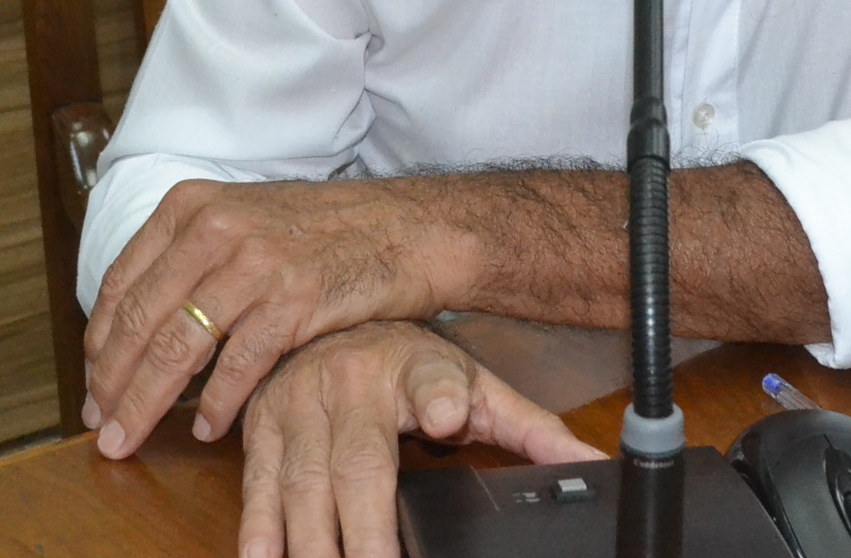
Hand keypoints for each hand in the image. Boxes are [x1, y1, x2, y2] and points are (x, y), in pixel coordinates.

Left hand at [83, 179, 465, 456]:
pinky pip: (237, 366)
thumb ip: (191, 256)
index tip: (92, 384)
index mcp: (192, 206)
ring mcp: (254, 263)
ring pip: (178, 346)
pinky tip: (205, 428)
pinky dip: (216, 404)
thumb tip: (137, 320)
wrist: (406, 227)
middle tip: (100, 426)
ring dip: (146, 402)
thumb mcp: (244, 217)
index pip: (123, 282)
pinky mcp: (293, 300)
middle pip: (141, 320)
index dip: (100, 343)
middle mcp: (216, 228)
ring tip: (130, 436)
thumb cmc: (325, 230)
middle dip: (111, 383)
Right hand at [236, 321, 600, 557]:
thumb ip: (530, 428)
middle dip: (368, 533)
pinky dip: (260, 532)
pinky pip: (258, 487)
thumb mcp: (472, 383)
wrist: (325, 316)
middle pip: (358, 466)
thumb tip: (593, 463)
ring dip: (311, 547)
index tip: (446, 418)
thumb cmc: (405, 363)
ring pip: (302, 486)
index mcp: (409, 366)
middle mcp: (347, 383)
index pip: (434, 380)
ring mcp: (296, 407)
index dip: (441, 397)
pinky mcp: (259, 430)